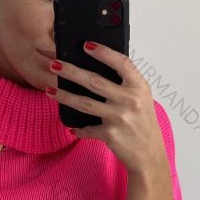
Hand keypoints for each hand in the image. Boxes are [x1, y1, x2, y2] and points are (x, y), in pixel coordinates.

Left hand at [45, 41, 166, 175]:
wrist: (149, 154)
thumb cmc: (143, 123)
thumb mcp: (142, 98)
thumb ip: (126, 84)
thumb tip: (96, 68)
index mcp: (139, 87)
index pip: (121, 63)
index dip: (103, 52)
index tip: (86, 45)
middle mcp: (130, 100)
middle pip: (94, 81)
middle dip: (71, 71)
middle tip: (54, 64)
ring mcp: (119, 117)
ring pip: (84, 103)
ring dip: (64, 96)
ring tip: (50, 90)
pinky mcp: (110, 134)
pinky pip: (87, 128)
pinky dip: (78, 128)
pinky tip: (71, 126)